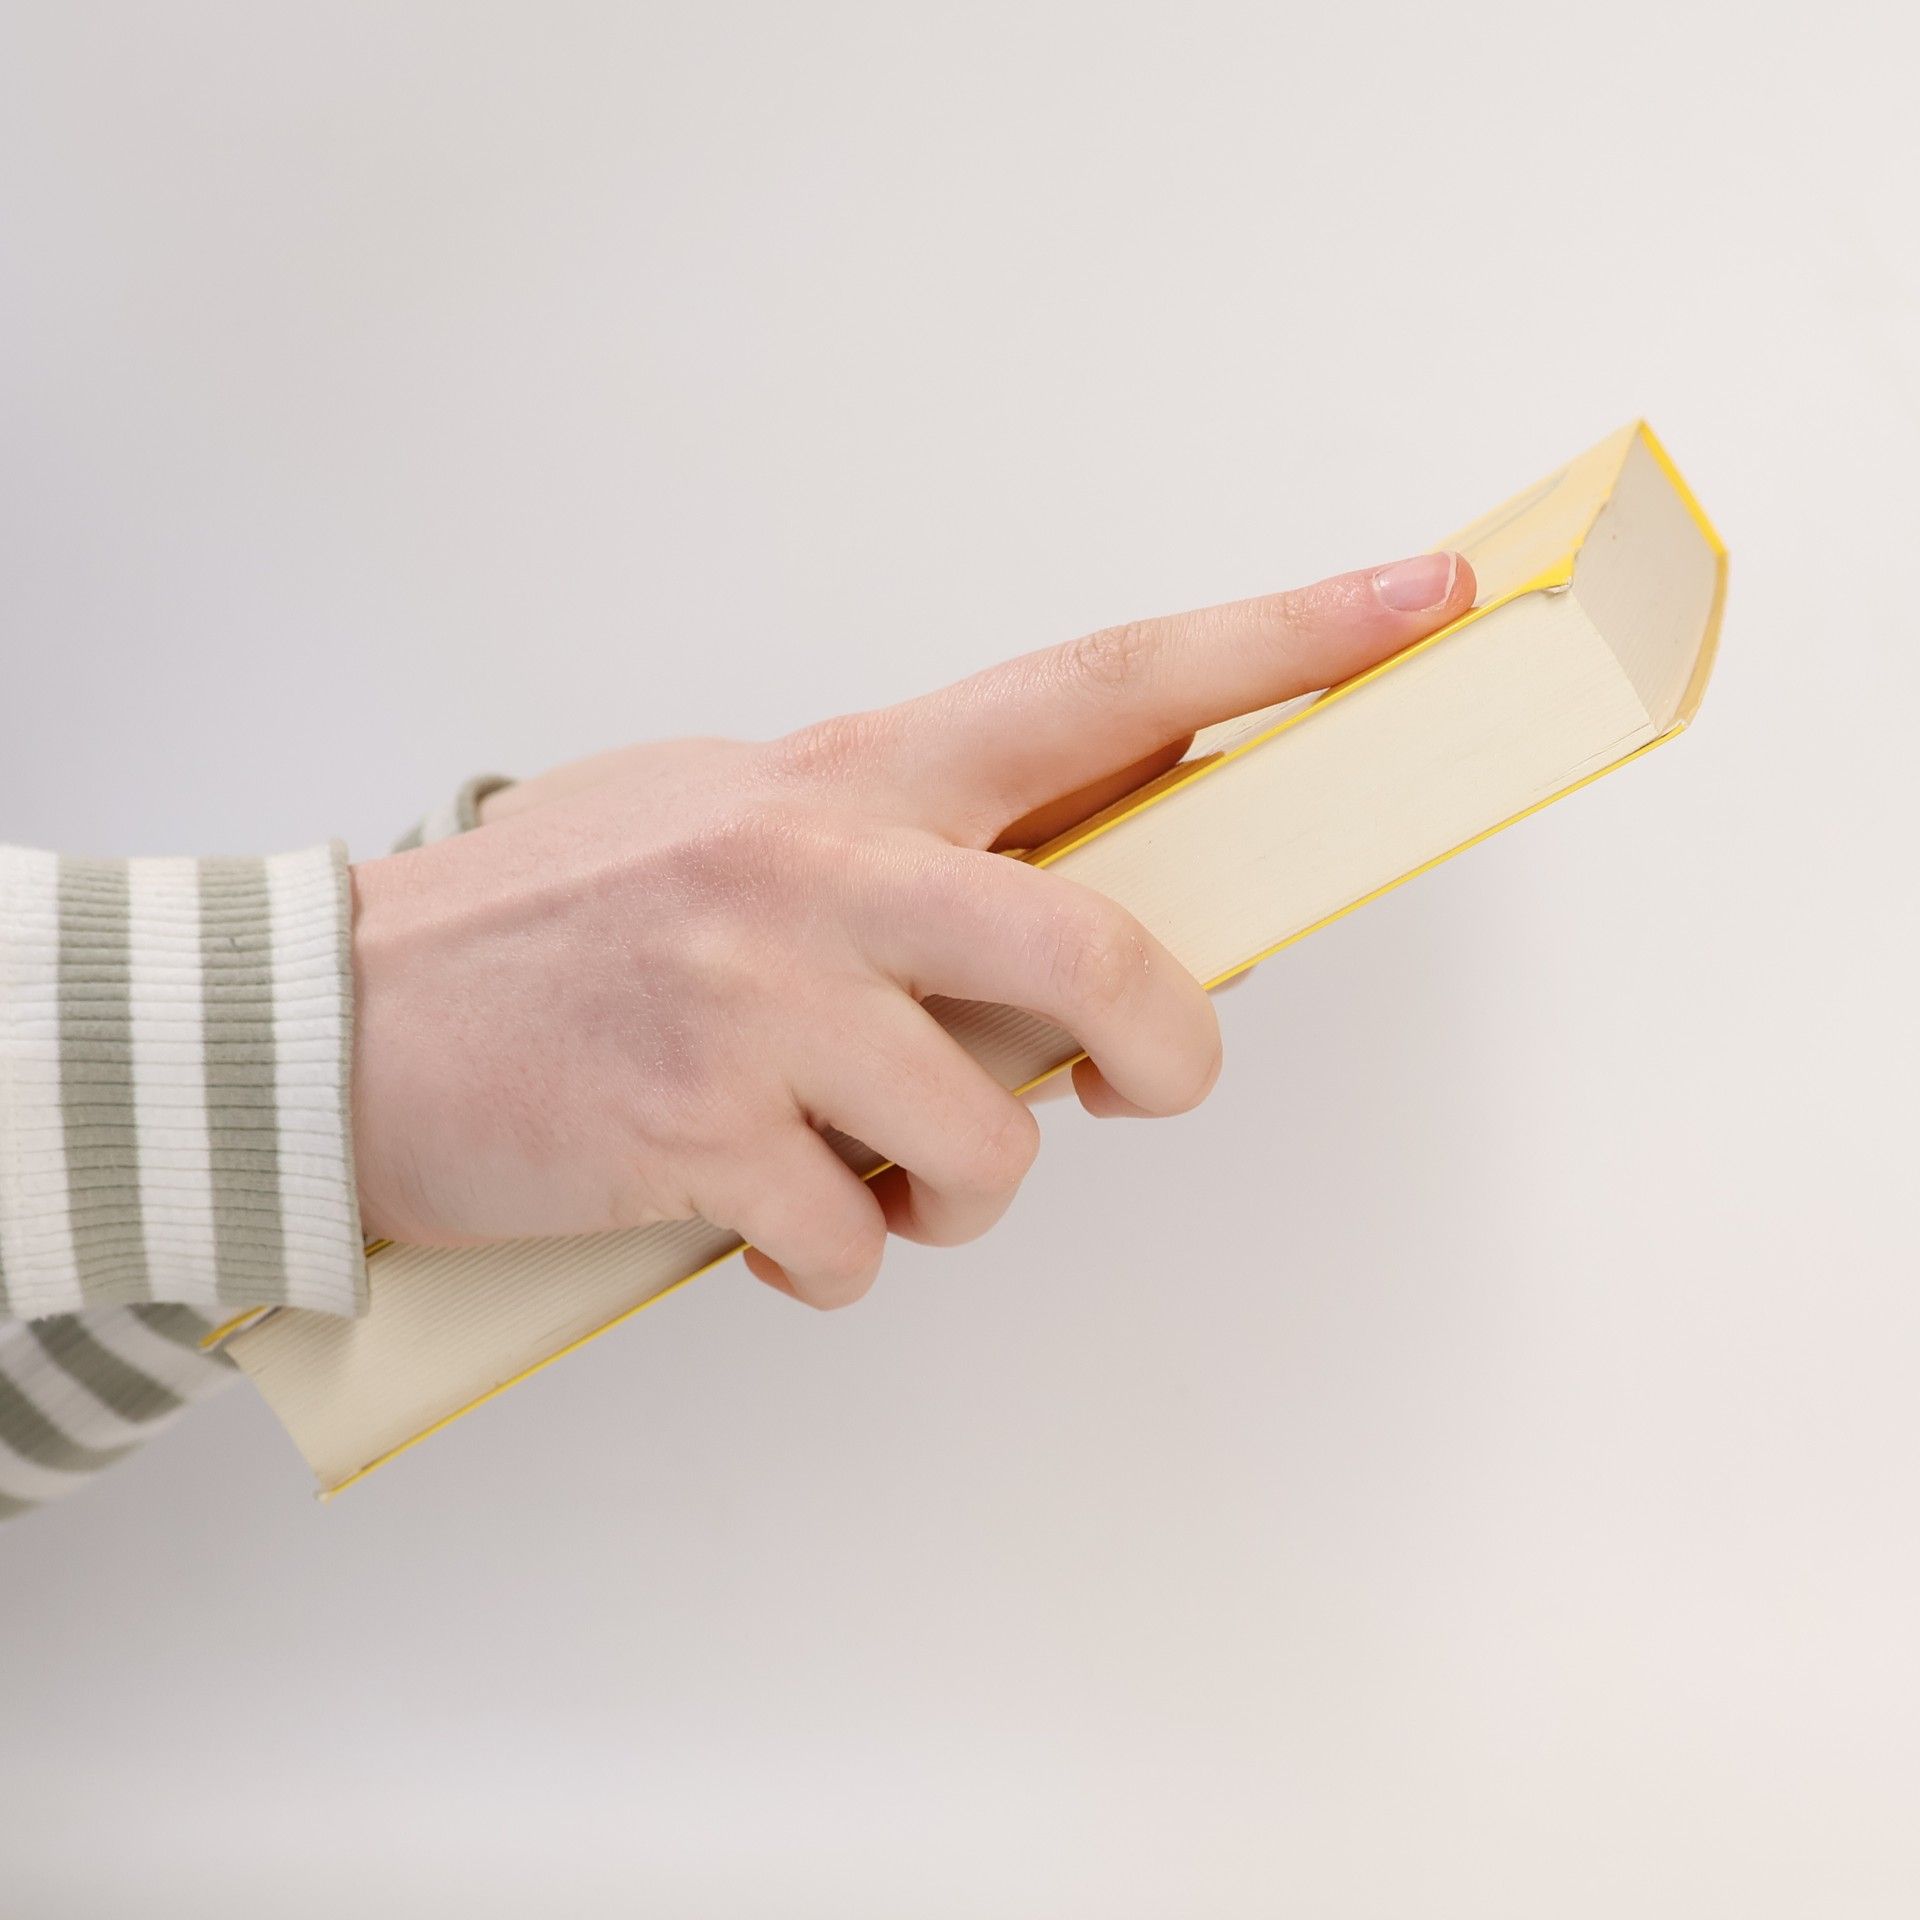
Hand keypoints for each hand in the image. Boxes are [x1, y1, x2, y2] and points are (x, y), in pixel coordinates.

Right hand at [350, 550, 1473, 1305]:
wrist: (337, 1014)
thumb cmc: (558, 919)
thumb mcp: (737, 826)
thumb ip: (902, 845)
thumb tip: (1071, 894)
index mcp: (845, 776)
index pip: (1101, 685)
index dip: (1278, 642)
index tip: (1418, 595)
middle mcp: (817, 870)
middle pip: (1097, 957)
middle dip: (1162, 1047)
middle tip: (1147, 1083)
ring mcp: (760, 1006)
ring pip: (988, 1145)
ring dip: (950, 1188)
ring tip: (864, 1165)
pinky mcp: (697, 1140)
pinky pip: (852, 1246)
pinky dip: (832, 1258)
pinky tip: (759, 1212)